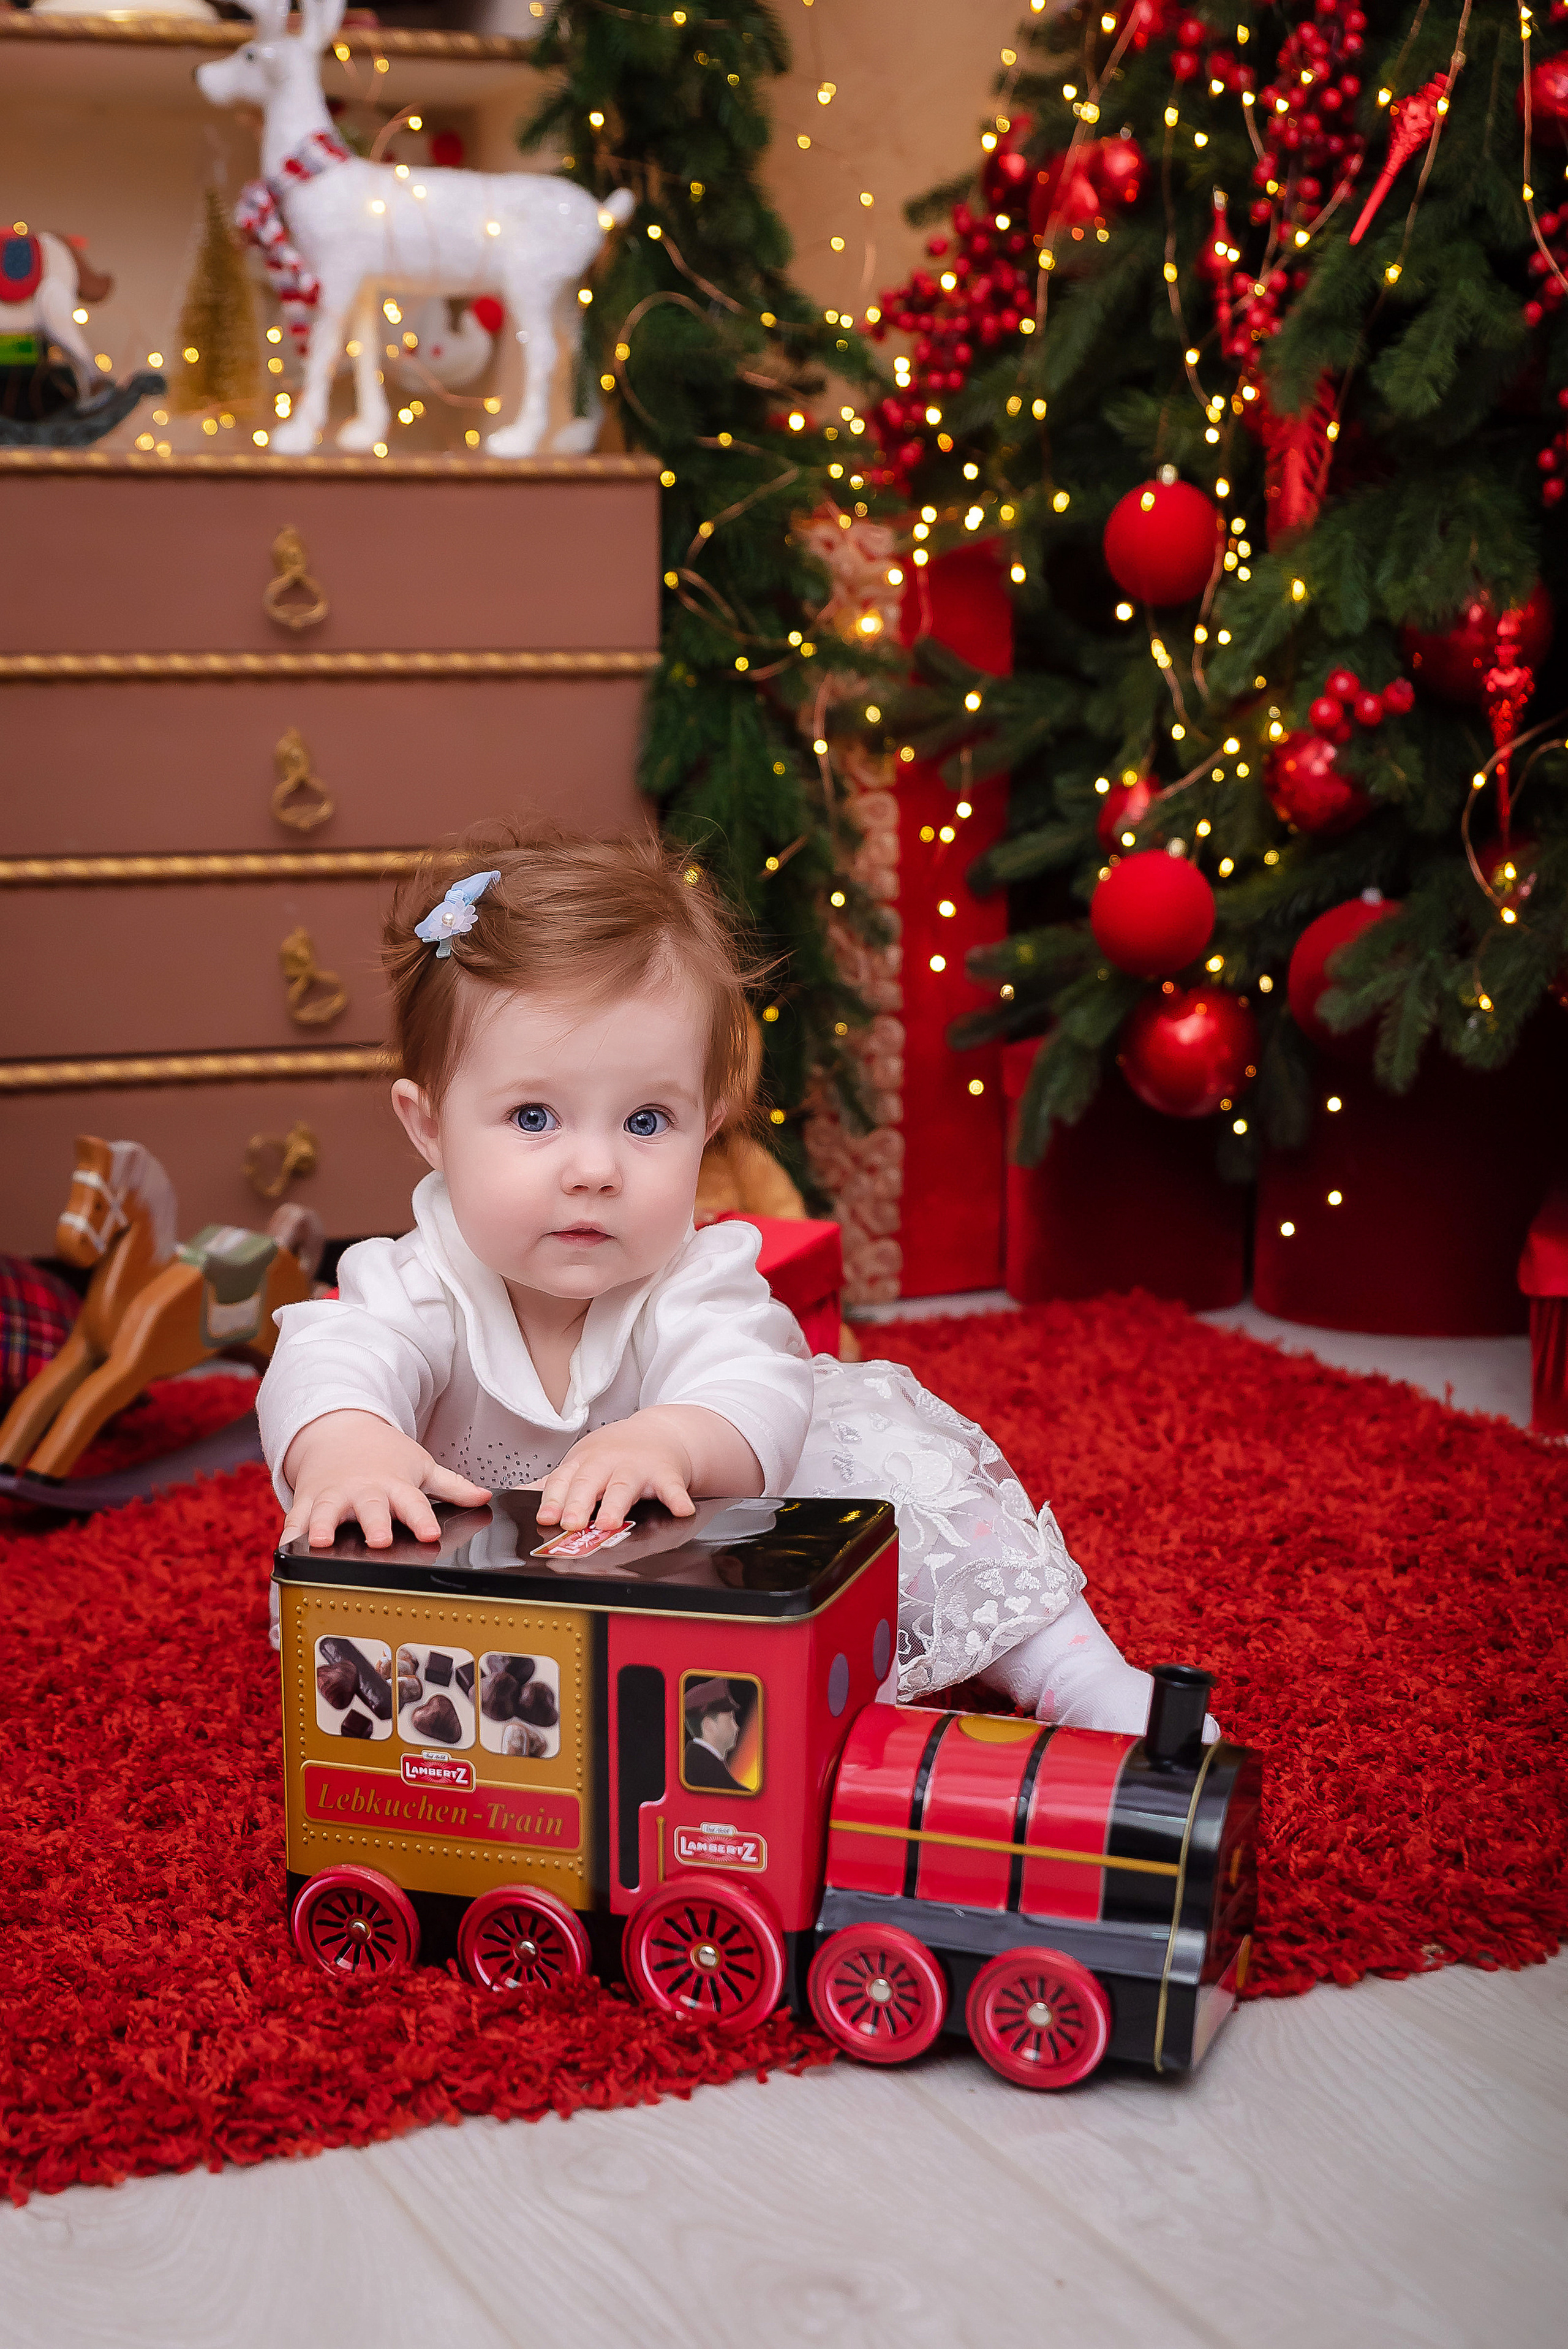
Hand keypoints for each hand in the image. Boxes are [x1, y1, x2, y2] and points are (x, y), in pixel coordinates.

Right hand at [281, 1409, 489, 1548]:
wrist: (339, 1430)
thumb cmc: (384, 1456)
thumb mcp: (420, 1466)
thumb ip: (452, 1486)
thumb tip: (484, 1497)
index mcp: (394, 1485)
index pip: (413, 1504)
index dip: (421, 1520)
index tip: (428, 1535)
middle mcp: (364, 1491)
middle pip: (370, 1508)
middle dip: (374, 1523)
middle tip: (378, 1539)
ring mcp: (333, 1496)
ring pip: (326, 1512)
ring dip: (322, 1526)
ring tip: (320, 1542)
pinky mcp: (308, 1501)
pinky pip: (295, 1519)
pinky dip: (289, 1534)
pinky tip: (283, 1550)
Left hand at [535, 1408, 699, 1534]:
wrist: (658, 1432)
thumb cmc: (613, 1455)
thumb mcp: (581, 1464)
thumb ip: (553, 1484)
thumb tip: (514, 1496)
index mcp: (583, 1463)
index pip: (563, 1480)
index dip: (553, 1499)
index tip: (546, 1517)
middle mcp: (607, 1464)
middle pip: (589, 1482)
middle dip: (579, 1502)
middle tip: (571, 1524)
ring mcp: (637, 1468)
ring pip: (624, 1487)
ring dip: (616, 1504)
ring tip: (609, 1523)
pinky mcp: (665, 1473)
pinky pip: (672, 1487)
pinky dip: (677, 1497)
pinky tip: (681, 1509)